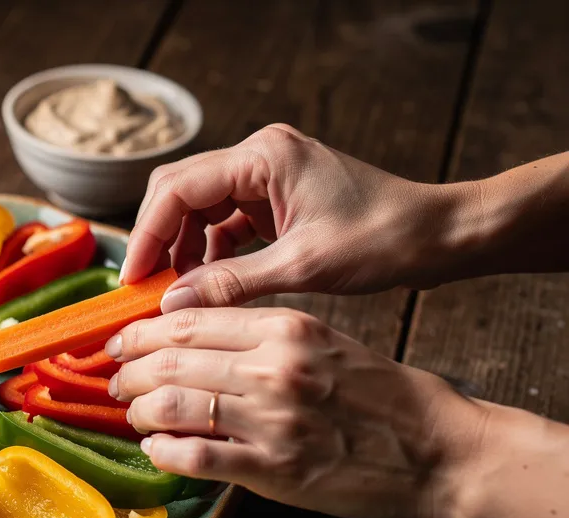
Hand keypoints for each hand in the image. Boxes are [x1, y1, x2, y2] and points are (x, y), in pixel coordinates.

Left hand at [105, 307, 483, 517]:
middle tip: (113, 379)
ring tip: (133, 414)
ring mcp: (272, 421)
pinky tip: (156, 449)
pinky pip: (193, 457)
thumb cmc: (380, 396)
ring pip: (169, 406)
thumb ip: (257, 337)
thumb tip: (186, 338)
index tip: (120, 341)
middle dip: (127, 370)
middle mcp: (274, 368)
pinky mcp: (274, 471)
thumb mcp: (322, 342)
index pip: (188, 320)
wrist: (440, 450)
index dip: (140, 331)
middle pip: (168, 361)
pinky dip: (162, 452)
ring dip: (137, 410)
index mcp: (285, 328)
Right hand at [121, 124, 469, 311]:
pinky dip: (210, 253)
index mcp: (264, 156)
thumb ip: (231, 282)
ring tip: (178, 293)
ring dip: (183, 250)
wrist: (441, 236)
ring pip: (198, 208)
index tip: (134, 278)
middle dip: (159, 239)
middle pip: (179, 192)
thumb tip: (173, 304)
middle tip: (145, 287)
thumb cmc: (386, 239)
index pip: (178, 188)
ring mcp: (268, 176)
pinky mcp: (276, 199)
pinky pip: (224, 222)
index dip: (148, 234)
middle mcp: (260, 156)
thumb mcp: (303, 268)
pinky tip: (208, 285)